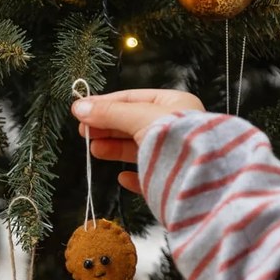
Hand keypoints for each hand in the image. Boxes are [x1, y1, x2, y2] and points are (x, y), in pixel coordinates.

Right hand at [71, 88, 203, 193]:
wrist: (200, 175)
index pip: (133, 99)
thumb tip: (79, 108)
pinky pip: (150, 176)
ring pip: (139, 149)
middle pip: (133, 123)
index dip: (105, 104)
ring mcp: (175, 154)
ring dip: (114, 148)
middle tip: (83, 132)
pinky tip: (122, 177)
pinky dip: (133, 176)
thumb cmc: (175, 136)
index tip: (81, 111)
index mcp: (175, 105)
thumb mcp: (138, 117)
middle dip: (107, 127)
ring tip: (94, 149)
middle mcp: (177, 128)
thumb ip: (109, 113)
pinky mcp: (172, 181)